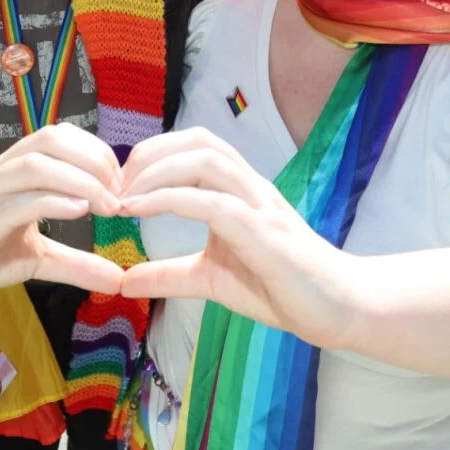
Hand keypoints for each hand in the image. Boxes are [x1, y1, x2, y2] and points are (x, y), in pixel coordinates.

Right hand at [0, 123, 125, 306]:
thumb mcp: (34, 259)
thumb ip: (75, 264)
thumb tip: (119, 279)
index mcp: (16, 171)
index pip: (61, 137)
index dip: (97, 153)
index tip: (122, 186)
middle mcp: (2, 172)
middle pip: (51, 139)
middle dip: (94, 160)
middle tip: (120, 196)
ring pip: (35, 164)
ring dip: (79, 179)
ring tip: (107, 206)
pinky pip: (14, 201)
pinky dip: (51, 200)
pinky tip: (77, 211)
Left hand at [117, 128, 362, 348]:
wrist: (335, 308)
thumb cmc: (279, 286)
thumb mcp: (209, 279)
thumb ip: (169, 274)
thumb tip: (123, 279)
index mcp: (238, 190)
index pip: (193, 146)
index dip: (152, 155)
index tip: (118, 184)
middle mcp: (249, 187)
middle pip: (196, 141)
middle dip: (149, 155)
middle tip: (114, 186)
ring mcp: (258, 205)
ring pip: (205, 160)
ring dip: (157, 172)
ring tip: (124, 197)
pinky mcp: (263, 232)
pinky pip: (213, 202)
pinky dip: (171, 200)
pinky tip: (141, 212)